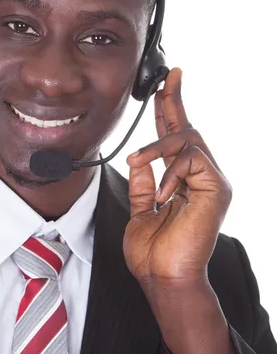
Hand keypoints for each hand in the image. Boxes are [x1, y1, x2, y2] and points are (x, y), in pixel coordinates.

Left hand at [123, 67, 231, 287]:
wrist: (163, 276)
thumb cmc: (153, 251)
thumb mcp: (140, 206)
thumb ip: (142, 179)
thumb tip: (138, 155)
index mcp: (181, 180)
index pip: (175, 138)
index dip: (170, 108)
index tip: (166, 82)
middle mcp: (200, 177)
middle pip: (188, 128)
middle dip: (173, 101)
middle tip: (167, 77)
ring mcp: (211, 182)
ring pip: (187, 139)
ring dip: (157, 147)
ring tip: (138, 161)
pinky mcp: (216, 188)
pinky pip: (191, 159)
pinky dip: (169, 171)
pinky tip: (162, 194)